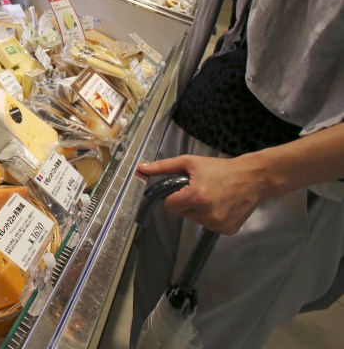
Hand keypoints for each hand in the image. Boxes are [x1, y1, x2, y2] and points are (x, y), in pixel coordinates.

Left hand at [137, 154, 268, 234]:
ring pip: (194, 220)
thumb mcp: (190, 163)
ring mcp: (218, 225)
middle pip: (181, 213)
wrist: (253, 178)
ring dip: (197, 210)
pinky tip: (220, 204)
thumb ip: (164, 167)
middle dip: (185, 202)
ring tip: (211, 196)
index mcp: (197, 197)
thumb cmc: (219, 168)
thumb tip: (140, 168)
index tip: (182, 188)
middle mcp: (207, 214)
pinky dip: (210, 216)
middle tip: (198, 189)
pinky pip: (208, 225)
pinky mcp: (227, 230)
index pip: (169, 206)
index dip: (173, 196)